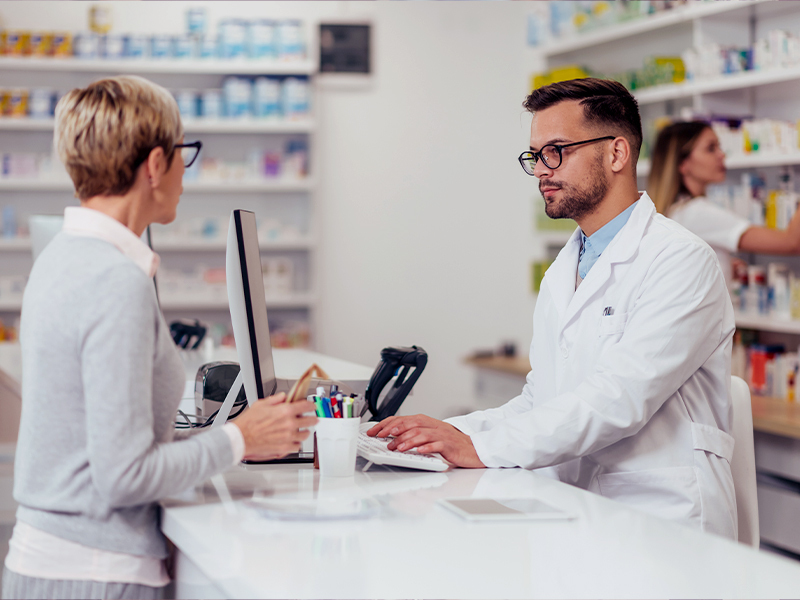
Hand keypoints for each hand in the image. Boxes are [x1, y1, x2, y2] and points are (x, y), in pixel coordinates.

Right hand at [233, 393, 316, 460]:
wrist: (241, 438)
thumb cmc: (248, 423)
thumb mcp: (261, 404)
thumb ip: (275, 400)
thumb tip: (283, 397)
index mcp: (284, 411)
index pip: (306, 406)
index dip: (311, 405)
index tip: (312, 406)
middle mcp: (289, 424)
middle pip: (310, 421)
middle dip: (312, 418)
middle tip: (313, 418)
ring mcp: (288, 437)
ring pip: (305, 434)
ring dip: (305, 431)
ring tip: (303, 430)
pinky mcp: (284, 448)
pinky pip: (297, 446)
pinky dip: (297, 443)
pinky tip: (294, 441)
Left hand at [367, 414, 484, 467]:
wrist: (473, 449)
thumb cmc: (451, 444)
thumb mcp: (430, 437)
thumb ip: (414, 435)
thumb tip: (392, 439)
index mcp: (426, 422)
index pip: (403, 419)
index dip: (387, 424)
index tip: (374, 431)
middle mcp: (433, 425)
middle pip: (411, 423)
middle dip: (394, 430)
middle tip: (382, 438)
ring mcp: (442, 434)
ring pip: (422, 433)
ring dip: (407, 440)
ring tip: (397, 448)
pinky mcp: (450, 445)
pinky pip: (437, 444)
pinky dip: (427, 447)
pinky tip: (419, 451)